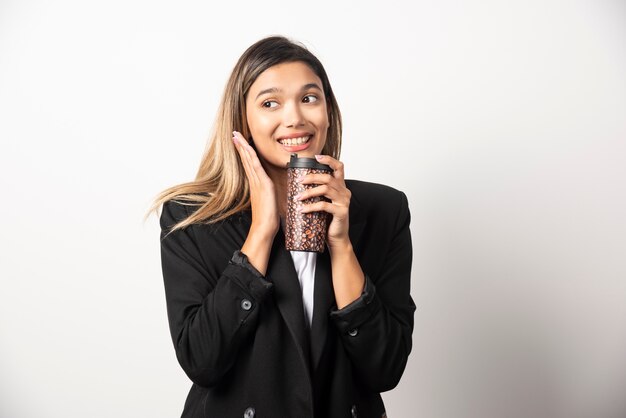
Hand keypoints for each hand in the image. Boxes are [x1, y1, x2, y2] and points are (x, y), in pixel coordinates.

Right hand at [233, 131, 278, 274]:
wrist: (264, 229)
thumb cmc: (268, 218)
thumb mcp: (270, 201)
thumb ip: (269, 193)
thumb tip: (272, 189)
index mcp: (257, 184)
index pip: (250, 164)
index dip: (245, 152)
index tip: (240, 141)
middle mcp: (255, 181)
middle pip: (246, 159)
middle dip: (241, 146)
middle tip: (235, 133)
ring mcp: (258, 183)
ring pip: (249, 161)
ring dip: (243, 148)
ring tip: (237, 136)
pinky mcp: (263, 185)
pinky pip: (256, 168)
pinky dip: (250, 157)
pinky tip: (248, 149)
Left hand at [297, 155, 351, 250]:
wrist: (337, 238)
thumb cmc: (327, 220)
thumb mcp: (323, 202)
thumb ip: (318, 192)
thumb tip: (299, 182)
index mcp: (341, 187)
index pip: (339, 167)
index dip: (329, 160)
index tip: (316, 157)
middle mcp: (345, 192)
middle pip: (328, 177)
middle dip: (312, 177)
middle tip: (299, 181)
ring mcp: (344, 202)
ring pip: (326, 189)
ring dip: (309, 192)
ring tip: (298, 197)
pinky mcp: (341, 212)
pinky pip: (324, 205)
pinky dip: (311, 206)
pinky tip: (302, 209)